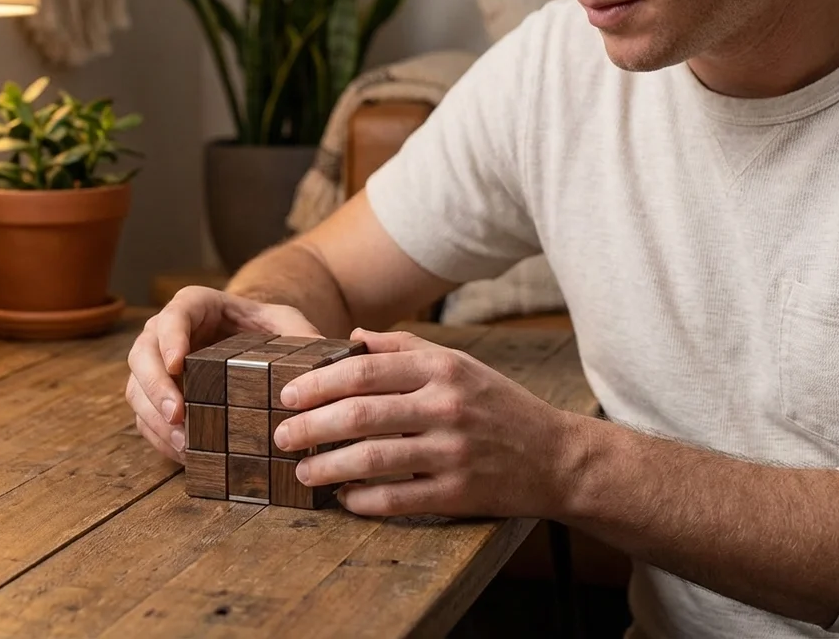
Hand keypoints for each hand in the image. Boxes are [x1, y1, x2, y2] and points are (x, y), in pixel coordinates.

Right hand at [126, 286, 322, 463]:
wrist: (254, 346)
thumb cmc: (268, 330)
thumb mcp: (288, 325)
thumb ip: (302, 338)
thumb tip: (323, 366)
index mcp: (195, 306)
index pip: (173, 316)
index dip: (170, 338)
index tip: (178, 364)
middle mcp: (166, 334)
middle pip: (142, 354)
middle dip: (155, 387)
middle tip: (177, 415)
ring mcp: (158, 366)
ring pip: (136, 388)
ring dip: (154, 418)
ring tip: (183, 445)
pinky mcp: (158, 397)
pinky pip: (145, 417)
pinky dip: (159, 437)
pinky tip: (182, 455)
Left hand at [272, 327, 584, 518]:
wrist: (557, 457)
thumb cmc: (497, 405)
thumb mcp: (458, 364)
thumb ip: (403, 348)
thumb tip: (349, 337)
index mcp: (442, 369)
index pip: (365, 371)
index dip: (318, 383)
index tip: (287, 394)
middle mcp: (447, 407)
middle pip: (360, 414)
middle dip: (310, 426)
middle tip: (282, 435)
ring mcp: (453, 453)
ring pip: (373, 459)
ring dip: (328, 466)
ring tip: (302, 471)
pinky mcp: (460, 494)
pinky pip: (397, 499)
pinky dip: (362, 500)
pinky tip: (343, 497)